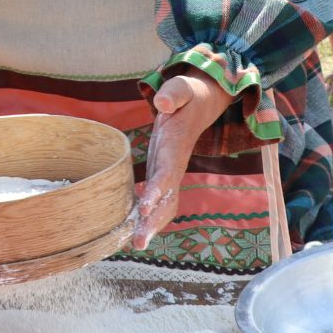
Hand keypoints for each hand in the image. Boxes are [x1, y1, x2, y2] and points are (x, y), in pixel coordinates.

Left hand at [133, 71, 232, 249]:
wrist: (200, 103)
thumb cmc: (188, 95)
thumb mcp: (182, 88)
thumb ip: (173, 94)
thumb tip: (162, 103)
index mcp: (176, 146)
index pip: (167, 173)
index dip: (157, 191)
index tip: (144, 208)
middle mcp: (174, 164)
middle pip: (167, 198)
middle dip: (154, 222)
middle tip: (138, 243)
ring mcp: (169, 170)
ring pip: (164, 204)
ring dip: (151, 225)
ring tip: (135, 245)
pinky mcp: (162, 171)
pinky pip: (157, 198)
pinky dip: (147, 215)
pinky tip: (132, 229)